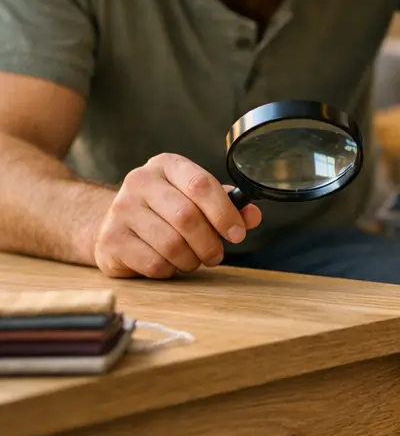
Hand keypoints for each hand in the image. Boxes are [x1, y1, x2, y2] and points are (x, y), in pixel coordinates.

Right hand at [94, 153, 261, 278]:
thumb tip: (253, 216)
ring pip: (171, 244)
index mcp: (167, 165)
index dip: (224, 212)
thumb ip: (228, 206)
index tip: (238, 234)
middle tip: (216, 255)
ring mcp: (120, 209)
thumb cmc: (167, 211)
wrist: (118, 225)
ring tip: (193, 260)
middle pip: (186, 217)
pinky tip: (169, 264)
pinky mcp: (110, 239)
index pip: (200, 184)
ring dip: (191, 260)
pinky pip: (153, 263)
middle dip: (209, 243)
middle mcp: (139, 181)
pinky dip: (169, 270)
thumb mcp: (198, 201)